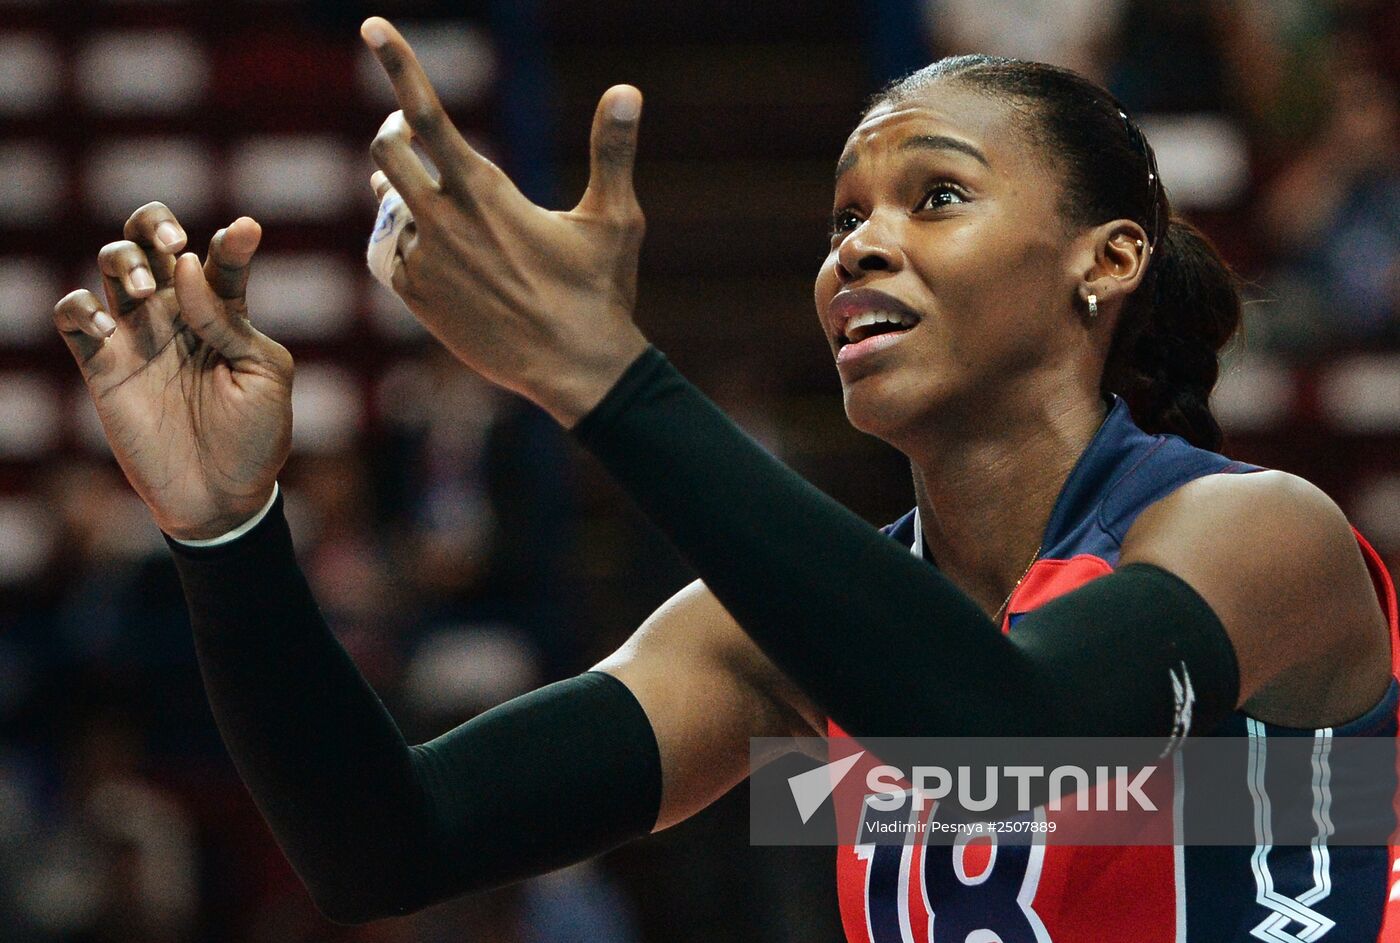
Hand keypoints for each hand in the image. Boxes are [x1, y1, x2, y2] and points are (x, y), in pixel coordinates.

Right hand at [53, 204, 292, 539]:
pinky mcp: (101, 365)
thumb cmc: (256, 436)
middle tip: (171, 245)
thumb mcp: (265, 375)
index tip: (245, 231)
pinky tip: (105, 328)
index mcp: (224, 312)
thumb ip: (230, 319)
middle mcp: (177, 314)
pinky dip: (79, 309)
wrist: (221, 496)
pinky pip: (71, 316)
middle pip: (149, 241)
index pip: (220, 259)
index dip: (231, 240)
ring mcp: (137, 336)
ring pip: (110, 264)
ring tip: (139, 284)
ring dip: (120, 259)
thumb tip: (187, 268)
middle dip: (153, 225)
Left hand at [361, 16, 649, 425]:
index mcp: (487, 193)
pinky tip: (439, 250)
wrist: (574, 371)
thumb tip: (628, 91)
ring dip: (405, 189)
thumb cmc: (599, 294)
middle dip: (399, 133)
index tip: (373, 24)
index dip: (399, 64)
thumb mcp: (615, 221)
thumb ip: (613, 153)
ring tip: (440, 200)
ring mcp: (425, 262)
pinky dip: (407, 239)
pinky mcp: (416, 298)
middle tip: (418, 135)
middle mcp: (445, 223)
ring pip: (388, 202)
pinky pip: (389, 251)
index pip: (426, 114)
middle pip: (388, 150)